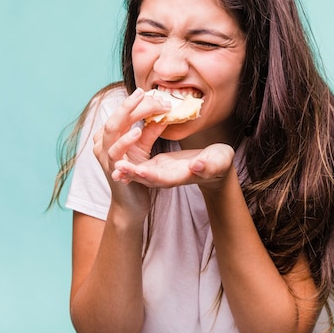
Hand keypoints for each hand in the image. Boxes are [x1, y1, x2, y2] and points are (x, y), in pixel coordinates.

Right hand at [93, 88, 169, 216]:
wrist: (131, 203)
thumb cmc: (136, 172)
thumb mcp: (143, 147)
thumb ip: (150, 130)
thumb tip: (163, 112)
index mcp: (109, 135)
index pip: (122, 114)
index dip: (136, 103)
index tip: (154, 94)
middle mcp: (102, 143)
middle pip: (115, 117)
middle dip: (129, 103)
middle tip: (145, 92)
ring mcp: (104, 156)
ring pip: (111, 130)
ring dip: (127, 116)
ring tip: (142, 104)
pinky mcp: (110, 169)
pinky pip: (115, 152)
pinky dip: (125, 141)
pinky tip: (138, 132)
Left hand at [114, 143, 235, 189]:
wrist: (216, 167)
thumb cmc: (219, 163)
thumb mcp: (217, 162)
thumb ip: (207, 166)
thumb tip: (196, 166)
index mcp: (182, 176)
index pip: (164, 178)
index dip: (151, 175)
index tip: (138, 171)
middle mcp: (169, 177)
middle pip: (148, 177)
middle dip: (133, 173)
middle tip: (116, 168)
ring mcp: (162, 172)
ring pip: (142, 171)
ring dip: (128, 168)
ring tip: (113, 165)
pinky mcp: (159, 165)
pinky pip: (142, 162)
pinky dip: (132, 159)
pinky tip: (119, 153)